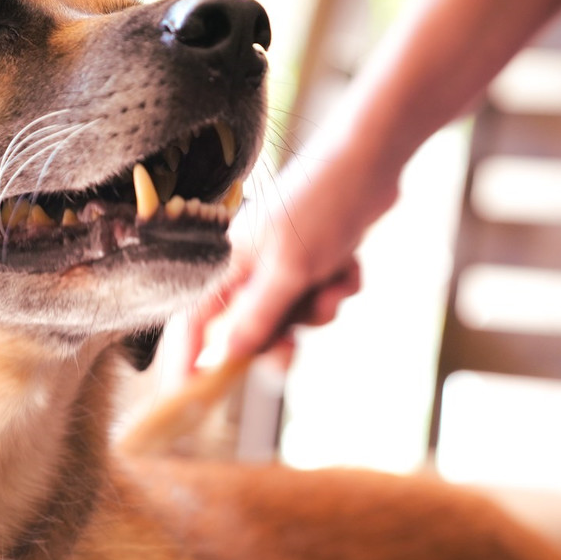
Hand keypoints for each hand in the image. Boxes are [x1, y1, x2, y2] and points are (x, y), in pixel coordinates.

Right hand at [178, 118, 398, 373]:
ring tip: (334, 281)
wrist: (372, 161)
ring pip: (292, 319)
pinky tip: (349, 263)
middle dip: (279, 338)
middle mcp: (248, 267)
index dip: (188, 363)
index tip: (190, 398)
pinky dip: (338, 288)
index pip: (193, 325)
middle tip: (292, 350)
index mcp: (228, 266)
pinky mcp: (313, 261)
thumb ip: (255, 318)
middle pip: (248, 332)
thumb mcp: (288, 271)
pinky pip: (320, 299)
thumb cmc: (323, 205)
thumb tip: (220, 358)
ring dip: (318, 309)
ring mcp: (282, 265)